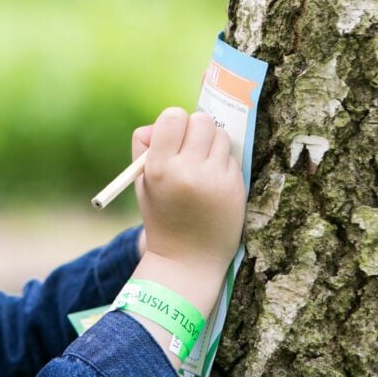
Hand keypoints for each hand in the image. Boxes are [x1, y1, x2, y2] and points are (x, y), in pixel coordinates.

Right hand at [131, 108, 244, 320]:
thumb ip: (143, 149)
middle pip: (201, 120)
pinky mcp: (235, 186)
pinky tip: (213, 181)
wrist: (188, 259)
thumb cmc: (162, 217)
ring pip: (221, 135)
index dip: (173, 123)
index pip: (173, 117)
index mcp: (160, 168)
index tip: (173, 135)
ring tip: (202, 165)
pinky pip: (231, 156)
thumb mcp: (142, 184)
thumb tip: (156, 124)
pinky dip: (222, 162)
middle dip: (195, 129)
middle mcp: (188, 170)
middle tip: (190, 147)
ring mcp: (215, 178)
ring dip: (211, 143)